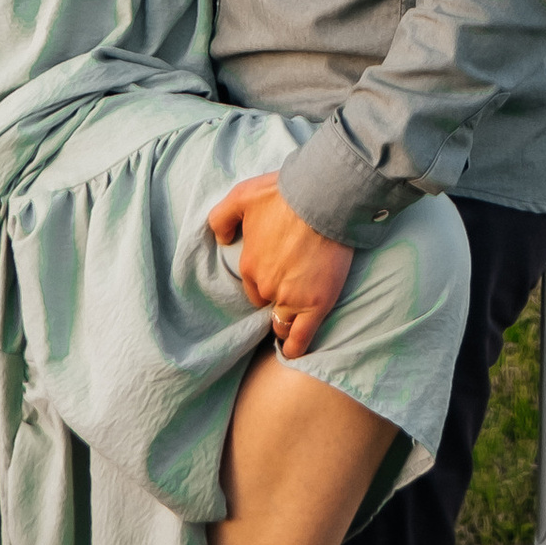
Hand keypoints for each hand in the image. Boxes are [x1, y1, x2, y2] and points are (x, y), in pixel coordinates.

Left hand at [206, 172, 355, 360]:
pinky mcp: (315, 304)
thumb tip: (221, 239)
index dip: (264, 279)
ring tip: (293, 317)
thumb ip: (222, 217)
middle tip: (292, 281)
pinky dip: (294, 347)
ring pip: (280, 321)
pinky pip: (300, 338)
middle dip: (275, 295)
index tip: (276, 271)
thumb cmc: (284, 193)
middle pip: (265, 301)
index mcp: (249, 263)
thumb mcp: (242, 195)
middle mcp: (266, 285)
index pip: (252, 283)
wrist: (324, 196)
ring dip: (283, 320)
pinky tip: (292, 350)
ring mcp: (290, 297)